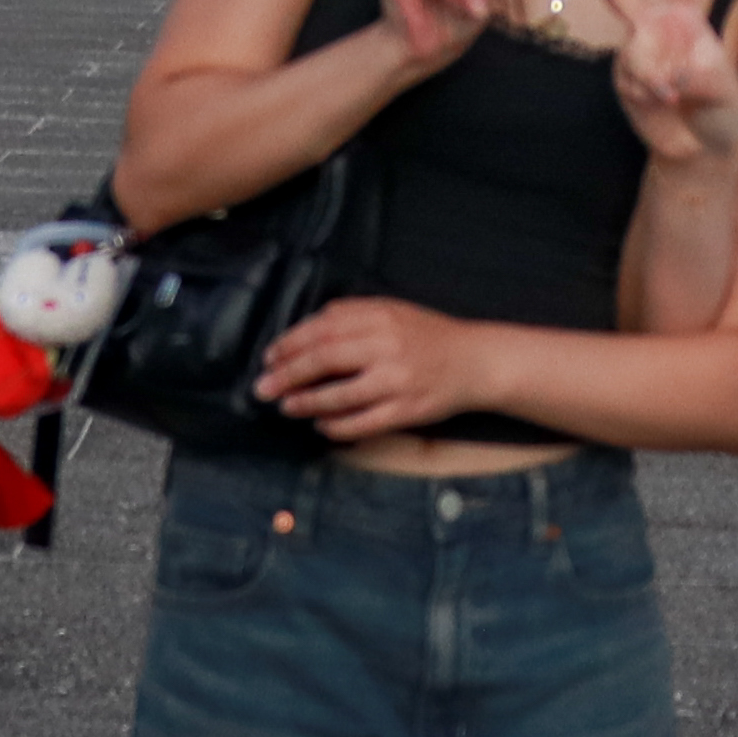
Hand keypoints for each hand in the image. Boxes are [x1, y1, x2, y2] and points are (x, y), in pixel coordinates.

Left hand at [252, 297, 487, 441]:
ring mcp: (397, 381)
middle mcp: (387, 346)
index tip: (269, 356)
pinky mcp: (407, 411)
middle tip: (262, 387)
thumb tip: (307, 328)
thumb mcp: (393, 310)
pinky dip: (337, 426)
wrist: (475, 361)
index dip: (291, 344)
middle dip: (288, 375)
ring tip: (286, 407)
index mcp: (380, 316)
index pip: (323, 329)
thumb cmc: (427, 335)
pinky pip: (363, 422)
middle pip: (325, 360)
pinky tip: (321, 425)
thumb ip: (353, 314)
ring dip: (307, 403)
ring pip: (341, 395)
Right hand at [553, 0, 737, 170]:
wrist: (698, 148)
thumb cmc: (721, 110)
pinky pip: (630, 78)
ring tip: (676, 96)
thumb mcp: (726, 88)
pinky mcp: (623, 79)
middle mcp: (655, 27)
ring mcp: (635, 52)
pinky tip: (662, 103)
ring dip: (654, 76)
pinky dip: (647, 92)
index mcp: (686, 18)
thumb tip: (665, 76)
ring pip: (634, 51)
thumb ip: (697, 73)